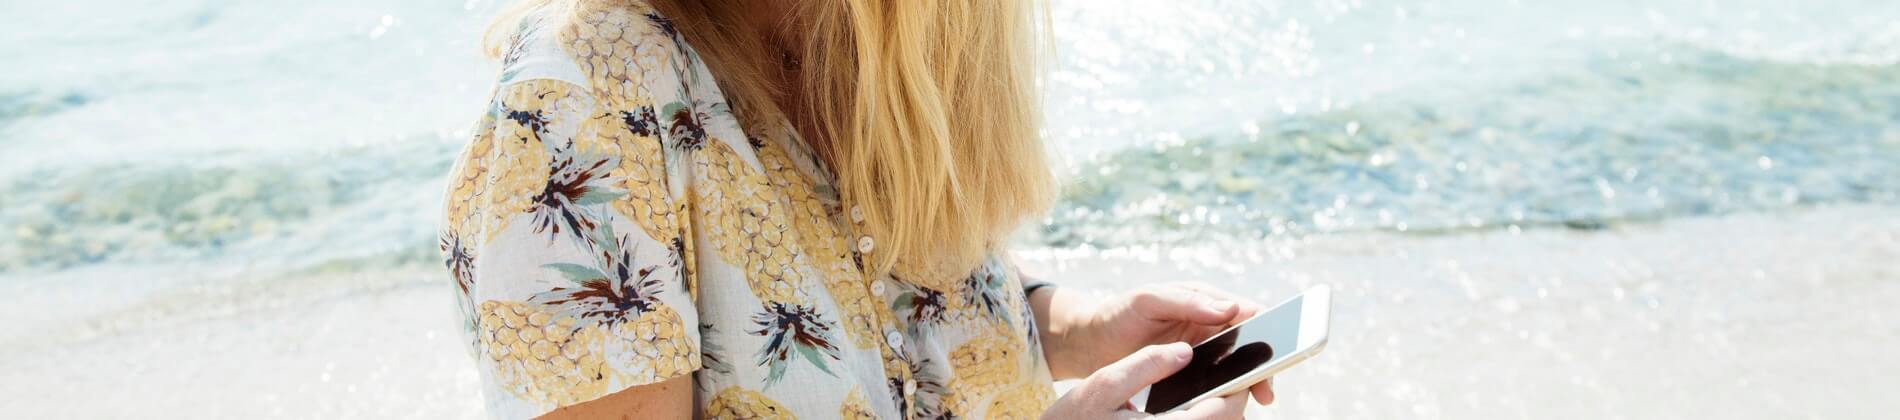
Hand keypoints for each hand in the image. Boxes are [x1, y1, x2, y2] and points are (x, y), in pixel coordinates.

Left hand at [1037, 282, 1275, 404]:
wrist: (1090, 341)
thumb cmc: (1119, 312)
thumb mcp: (1150, 300)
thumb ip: (1188, 302)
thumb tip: (1230, 308)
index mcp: (1205, 301)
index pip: (1247, 312)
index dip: (1267, 328)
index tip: (1277, 347)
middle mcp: (1209, 325)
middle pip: (1249, 344)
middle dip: (1262, 365)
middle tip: (1266, 390)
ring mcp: (1201, 350)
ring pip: (1236, 366)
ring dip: (1247, 382)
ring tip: (1254, 401)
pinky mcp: (1190, 372)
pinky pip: (1216, 382)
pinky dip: (1226, 393)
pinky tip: (1228, 406)